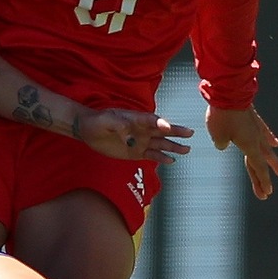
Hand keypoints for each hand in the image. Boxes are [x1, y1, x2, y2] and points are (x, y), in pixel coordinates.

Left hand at [74, 109, 193, 164]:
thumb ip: (118, 125)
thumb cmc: (97, 122)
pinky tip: (171, 160)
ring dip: (173, 146)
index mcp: (136, 118)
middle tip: (190, 133)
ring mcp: (140, 141)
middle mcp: (142, 129)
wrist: (88, 130)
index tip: (168, 127)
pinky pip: (151, 155)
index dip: (161, 123)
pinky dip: (161, 157)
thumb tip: (129, 134)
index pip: (152, 120)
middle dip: (176, 132)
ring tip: (186, 150)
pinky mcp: (135, 152)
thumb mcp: (106, 121)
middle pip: (162, 131)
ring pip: (160, 144)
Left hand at [206, 105, 277, 198]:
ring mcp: (256, 128)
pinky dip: (269, 138)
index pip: (258, 167)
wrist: (229, 91)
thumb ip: (222, 143)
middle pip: (261, 163)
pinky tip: (276, 144)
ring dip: (273, 162)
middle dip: (263, 179)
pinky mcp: (253, 118)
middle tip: (268, 193)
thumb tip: (224, 144)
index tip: (267, 193)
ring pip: (267, 149)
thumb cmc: (222, 115)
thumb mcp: (218, 134)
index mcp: (249, 145)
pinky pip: (264, 132)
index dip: (262, 181)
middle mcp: (256, 139)